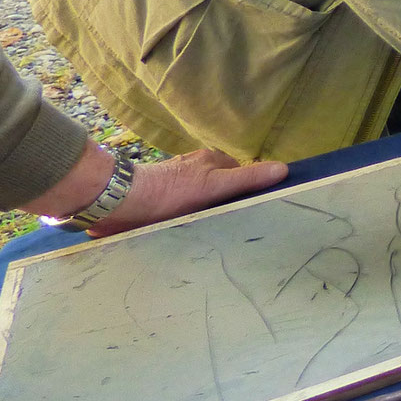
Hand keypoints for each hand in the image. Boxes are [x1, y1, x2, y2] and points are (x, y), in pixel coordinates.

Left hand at [22, 145, 288, 237]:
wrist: (115, 204)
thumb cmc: (169, 192)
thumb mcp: (214, 185)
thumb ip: (247, 179)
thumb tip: (284, 168)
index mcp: (211, 161)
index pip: (241, 175)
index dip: (249, 192)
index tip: (255, 214)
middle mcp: (194, 170)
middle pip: (220, 189)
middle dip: (227, 207)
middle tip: (234, 231)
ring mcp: (174, 187)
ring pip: (201, 203)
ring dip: (205, 218)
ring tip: (212, 240)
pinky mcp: (156, 205)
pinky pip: (181, 215)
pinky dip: (187, 224)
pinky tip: (187, 238)